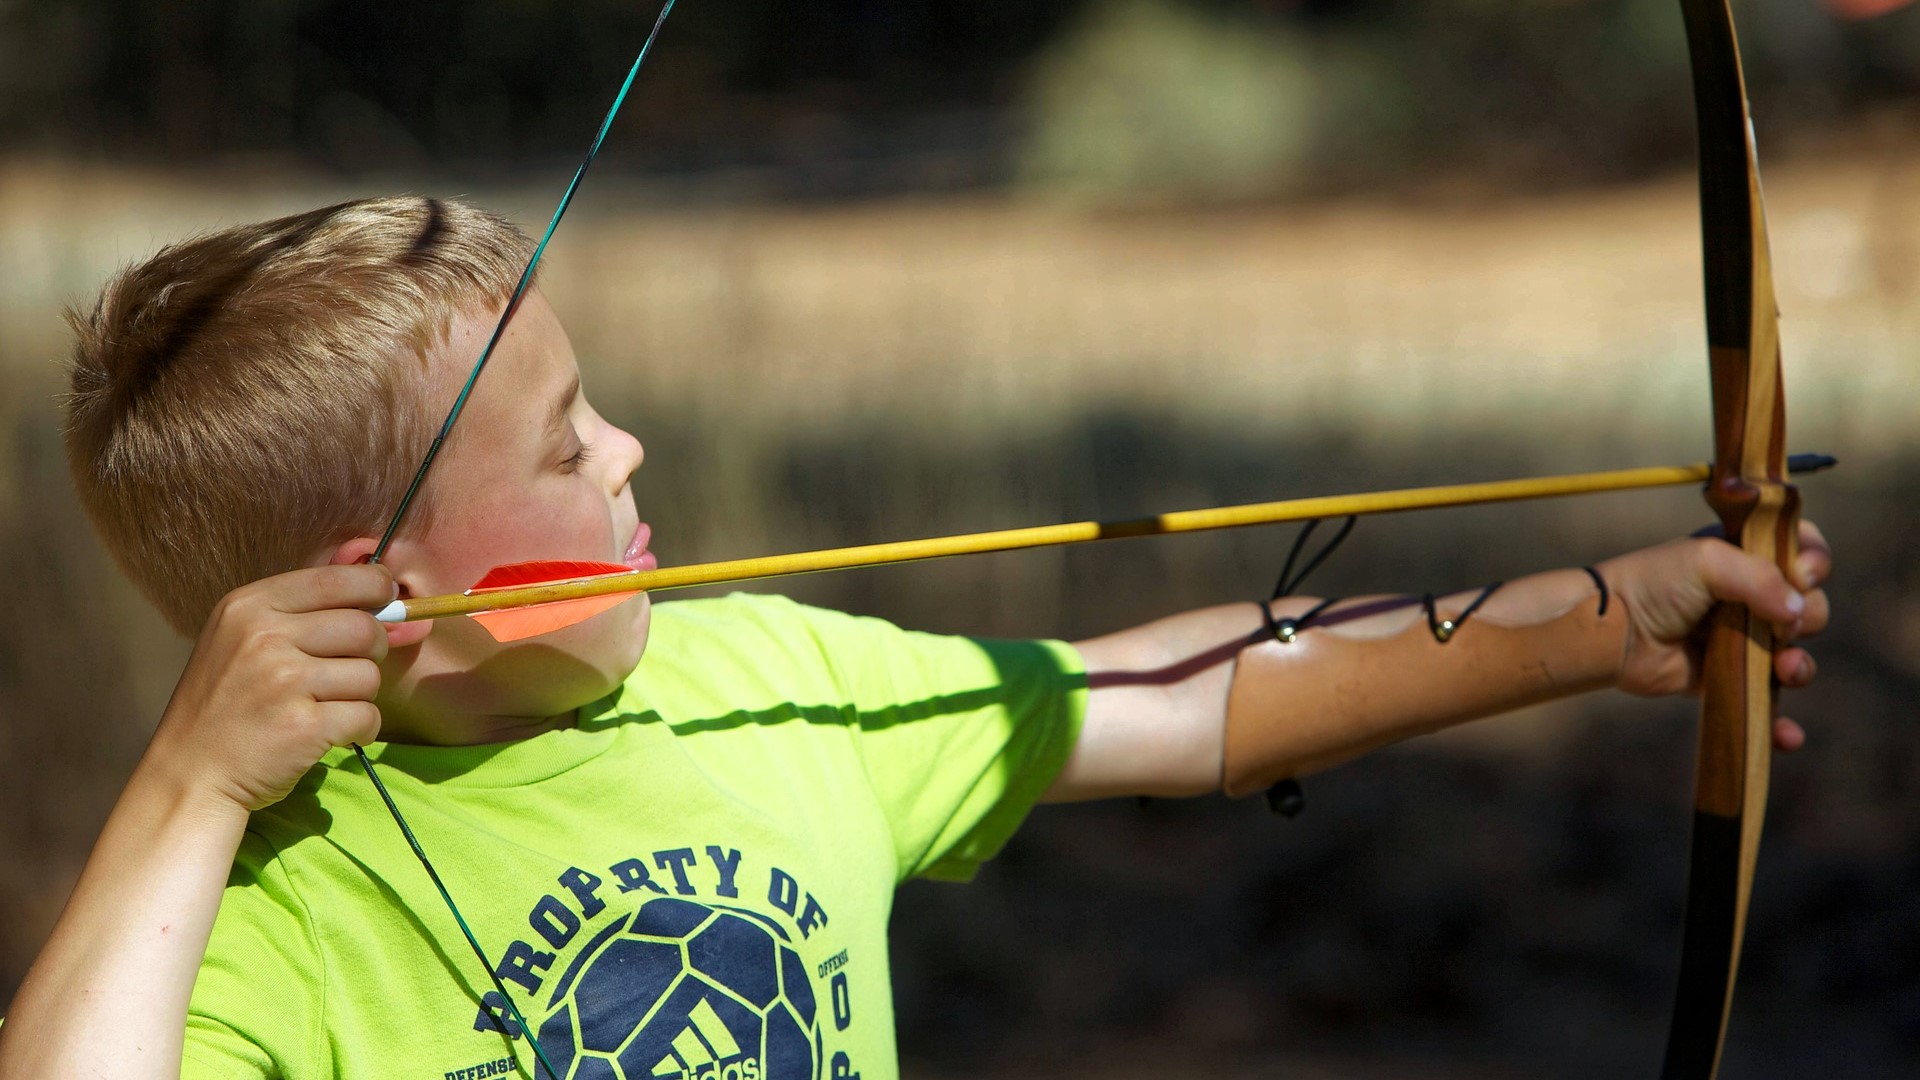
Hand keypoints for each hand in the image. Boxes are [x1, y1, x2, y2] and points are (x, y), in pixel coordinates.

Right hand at [145, 564, 395, 812]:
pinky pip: (368, 716)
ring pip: (370, 675)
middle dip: (372, 651)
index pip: (338, 578)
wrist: (188, 776)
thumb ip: (302, 613)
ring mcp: (283, 681)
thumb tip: (385, 590)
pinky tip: (332, 734)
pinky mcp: (303, 725)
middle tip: (346, 672)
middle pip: (365, 627)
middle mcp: (264, 636)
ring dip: (360, 696)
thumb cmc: (226, 706)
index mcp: (249, 606)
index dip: (376, 587)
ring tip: (325, 708)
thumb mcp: (242, 639)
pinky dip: (361, 729)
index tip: (384, 602)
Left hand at [1599, 520, 1830, 749]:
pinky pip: (1767, 702)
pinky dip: (1782, 722)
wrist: (1613, 632)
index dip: (1814, 562)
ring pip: (1796, 655)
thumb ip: (1760, 578)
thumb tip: (1799, 612)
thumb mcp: (1706, 562)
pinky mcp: (1729, 678)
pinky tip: (1786, 734)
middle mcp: (1749, 596)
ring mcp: (1742, 639)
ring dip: (1801, 666)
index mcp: (1746, 557)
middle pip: (1809, 606)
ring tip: (1784, 668)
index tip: (1805, 574)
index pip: (1802, 550)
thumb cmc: (1654, 585)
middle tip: (1783, 626)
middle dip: (1809, 616)